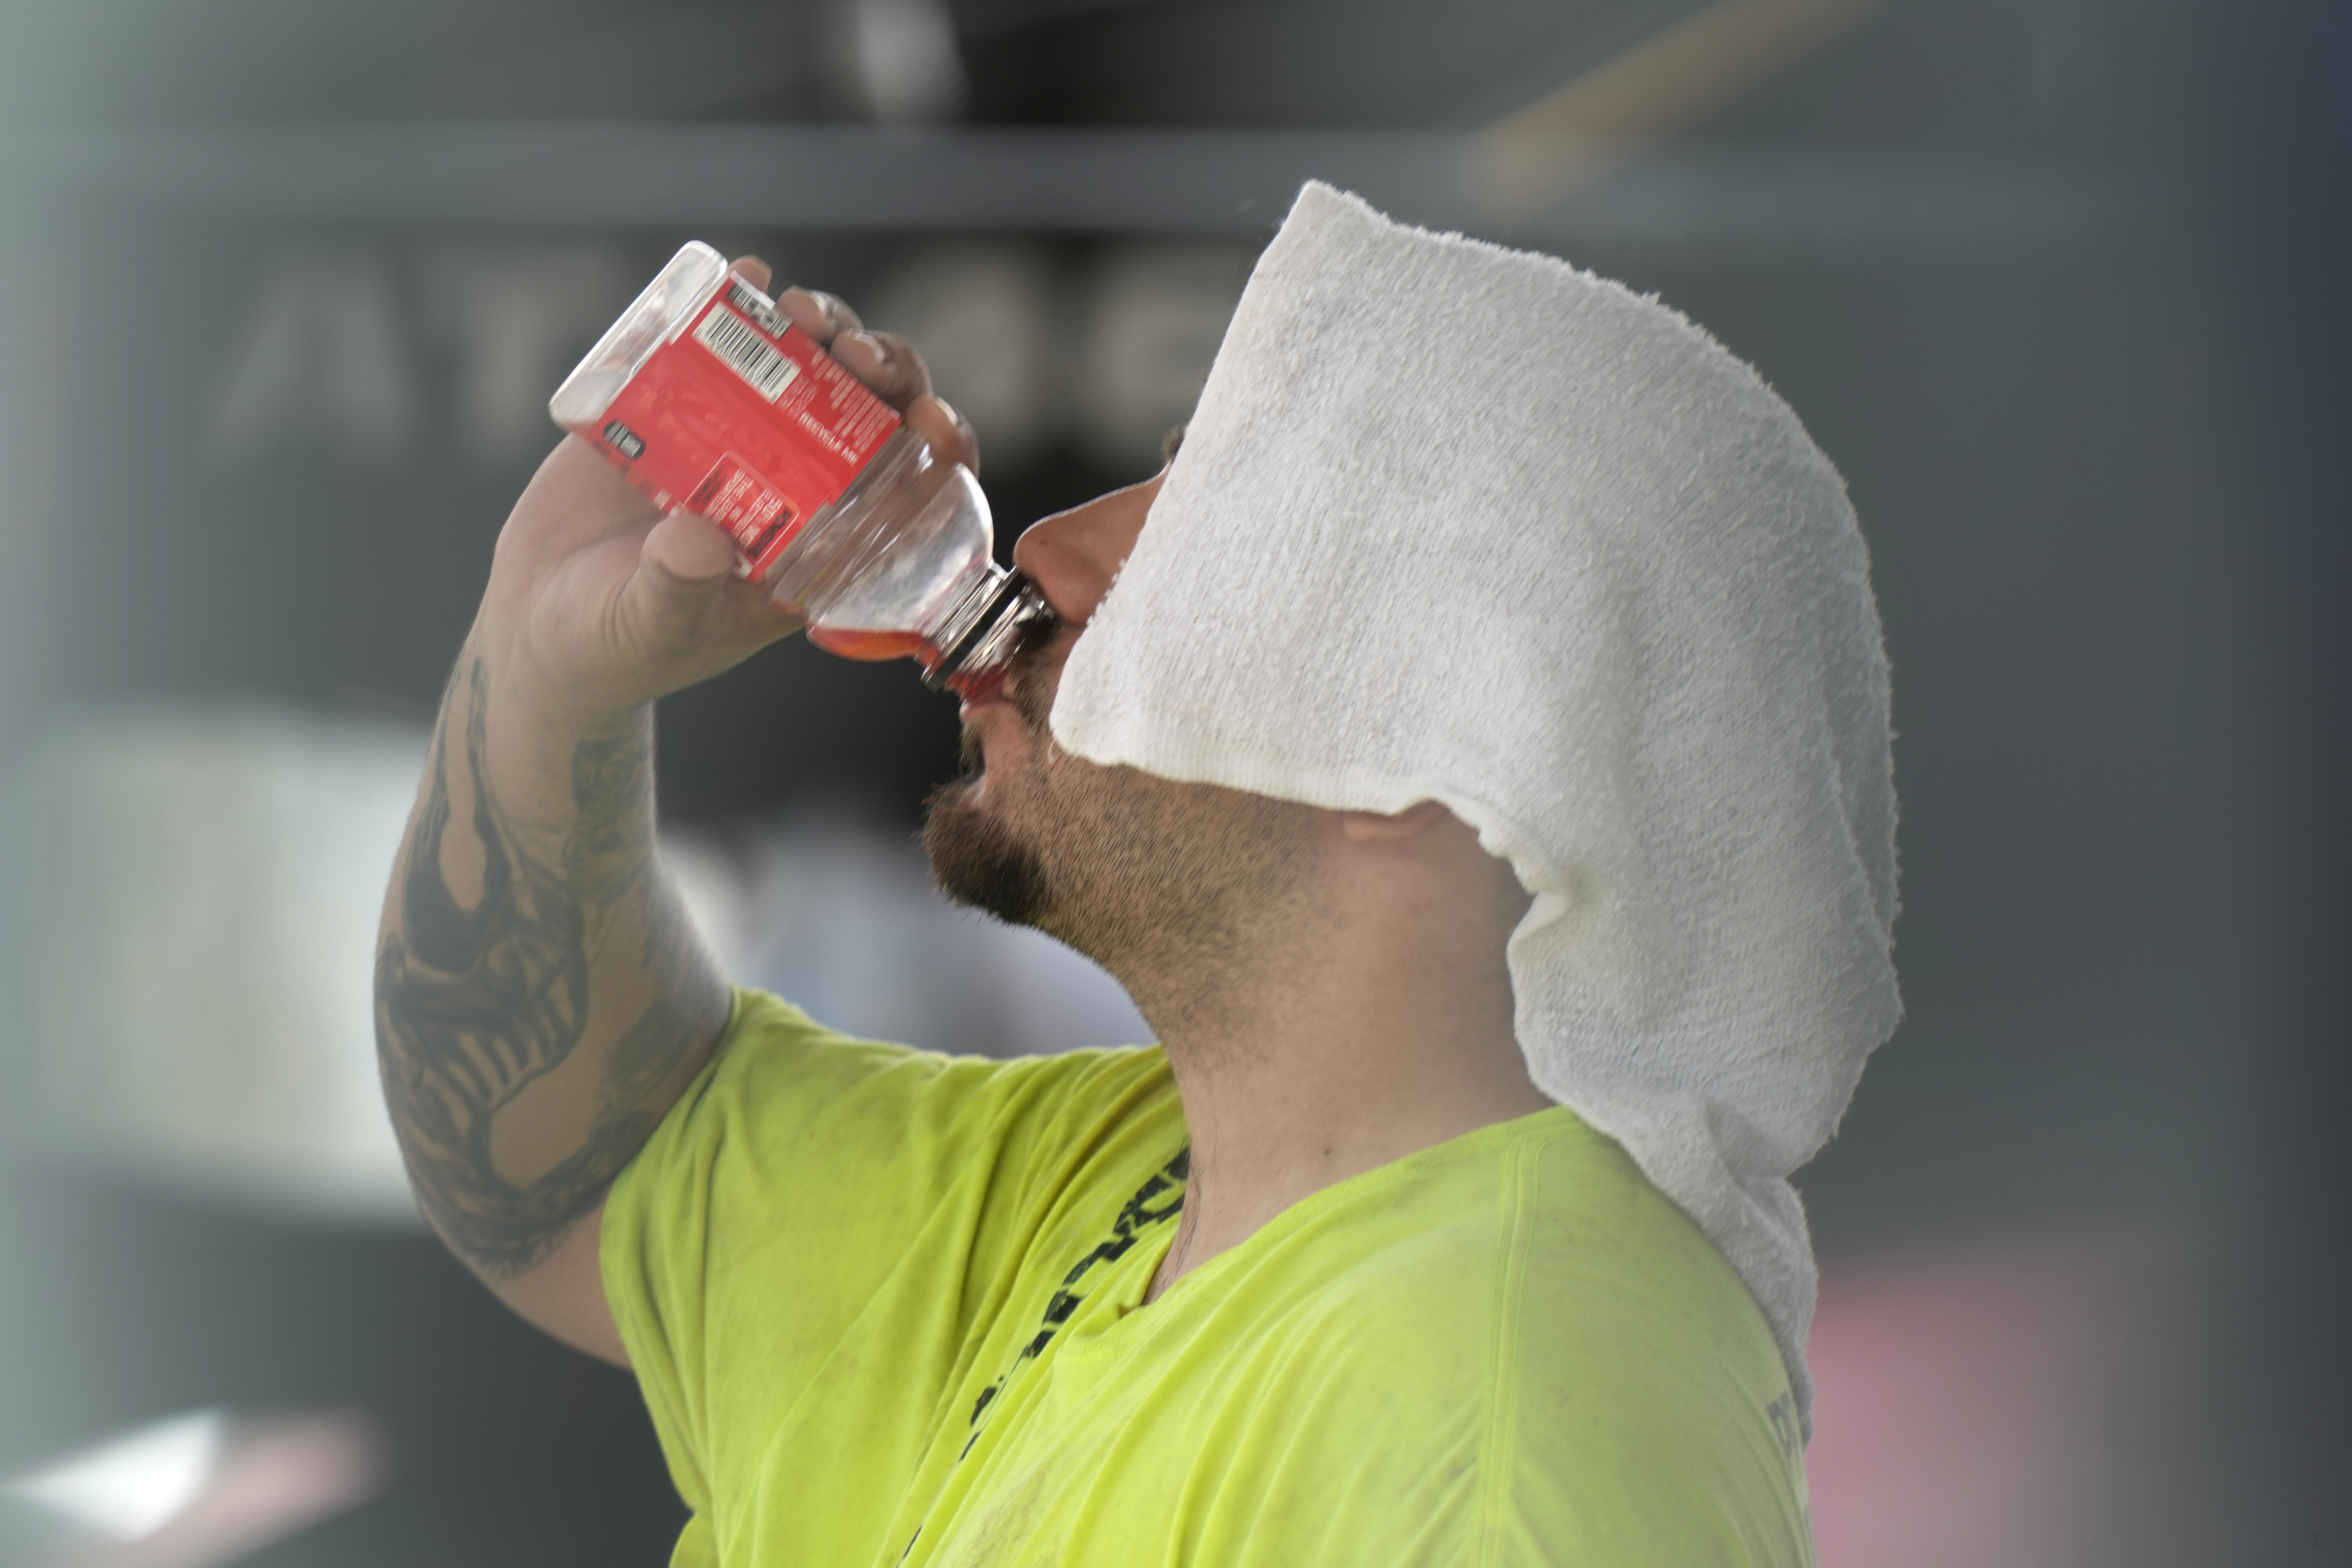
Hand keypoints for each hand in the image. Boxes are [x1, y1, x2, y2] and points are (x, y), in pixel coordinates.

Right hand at [477, 256, 981, 721]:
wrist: (536, 620)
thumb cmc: (612, 646)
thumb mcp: (650, 627)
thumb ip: (679, 590)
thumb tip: (702, 539)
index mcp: (819, 550)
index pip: (910, 495)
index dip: (939, 454)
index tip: (931, 422)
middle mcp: (794, 488)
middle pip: (871, 414)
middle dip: (882, 370)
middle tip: (855, 353)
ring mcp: (740, 439)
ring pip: (808, 367)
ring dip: (822, 330)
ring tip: (800, 313)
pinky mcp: (678, 404)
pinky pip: (722, 343)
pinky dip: (740, 302)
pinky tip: (748, 275)